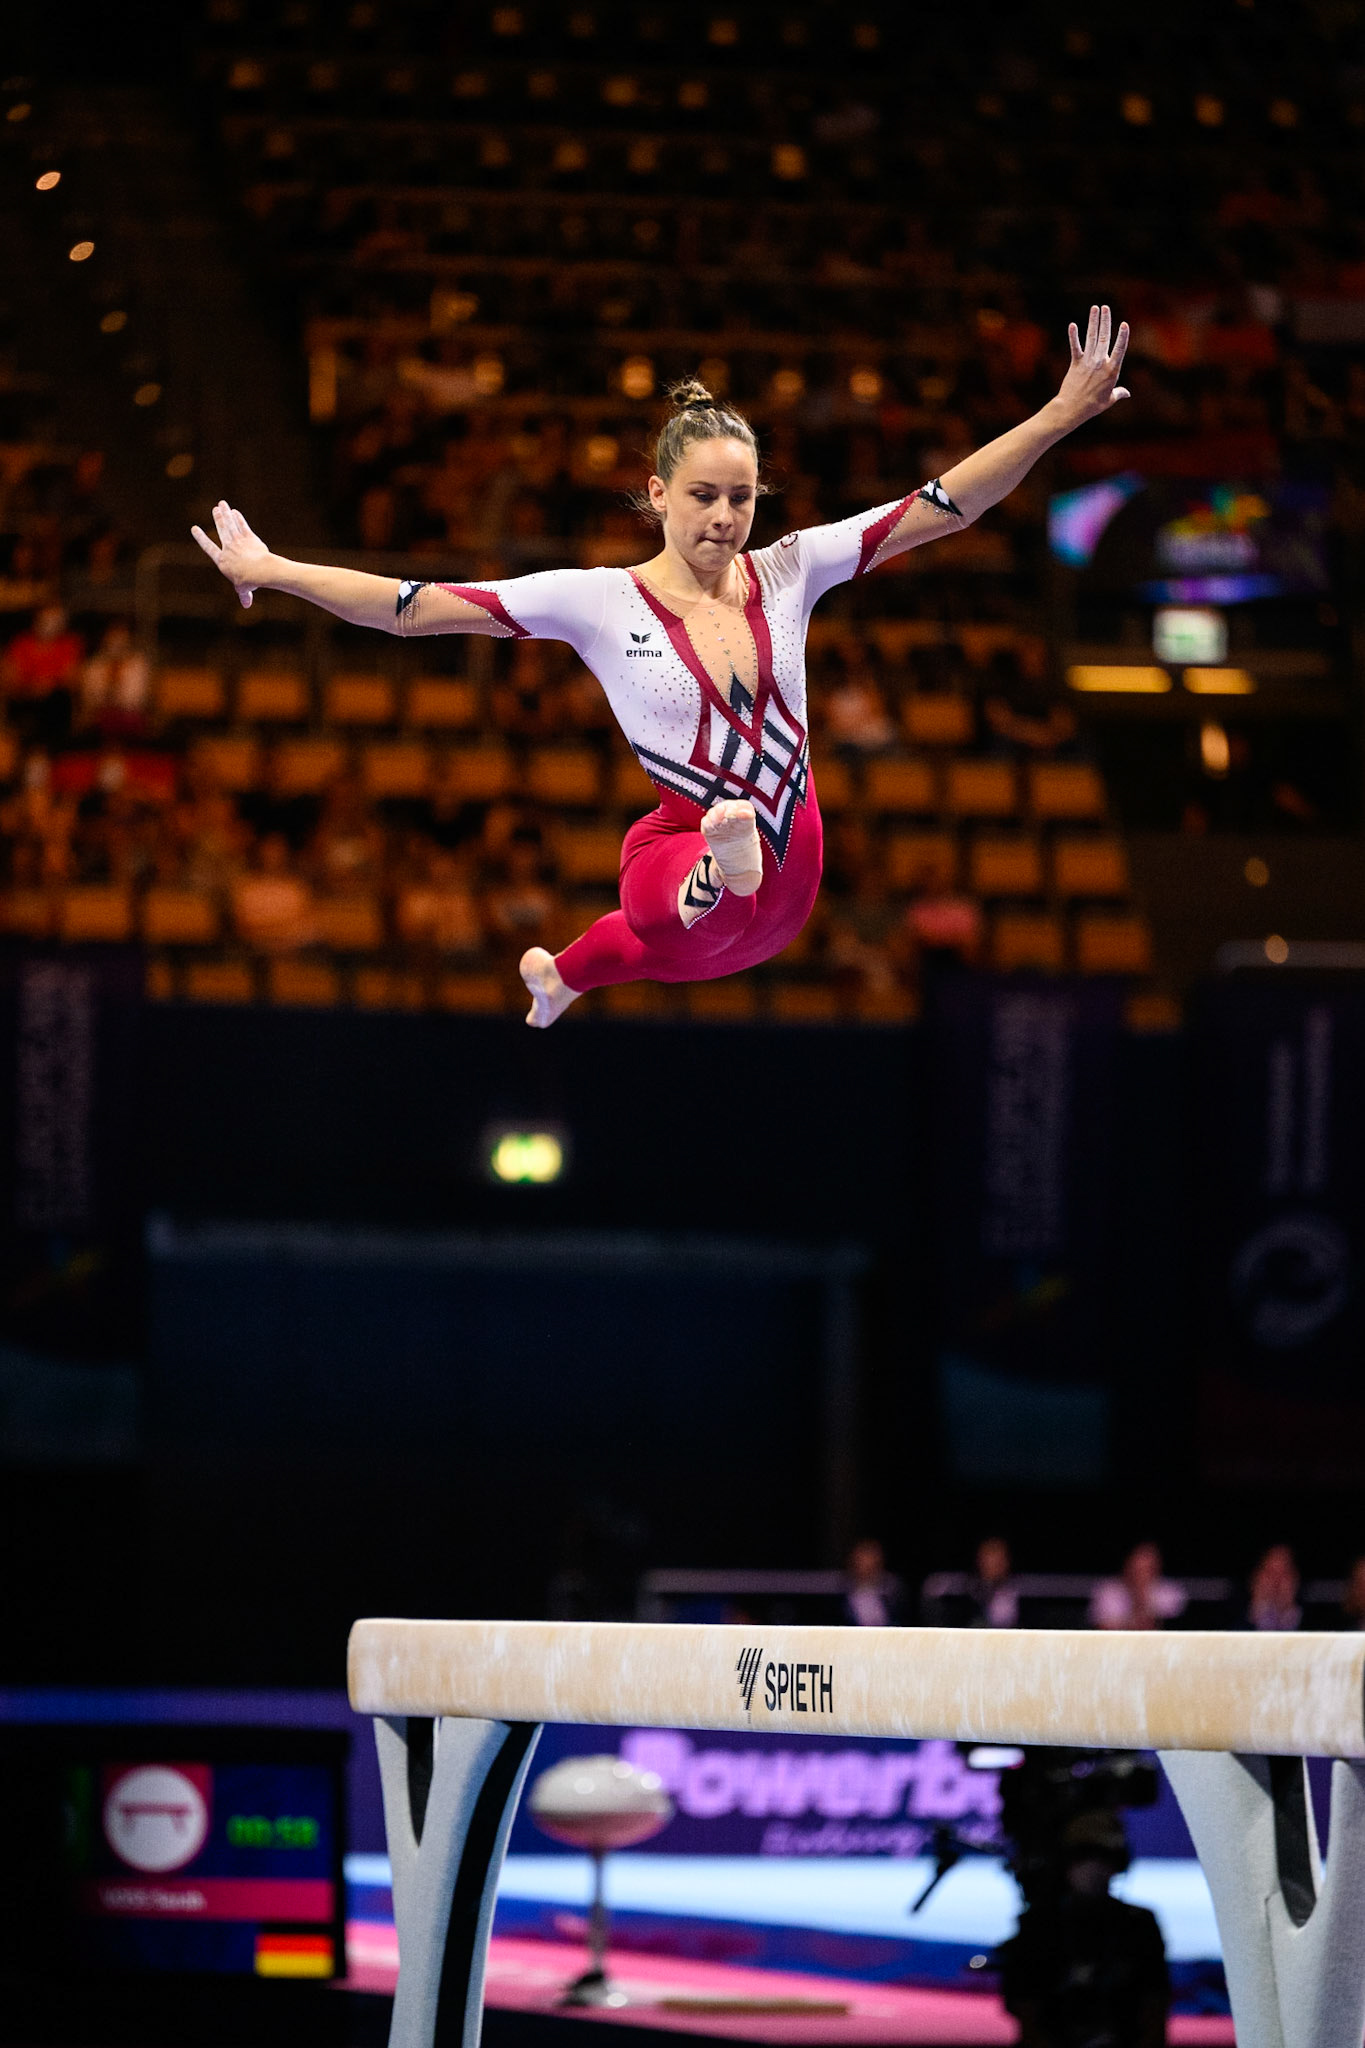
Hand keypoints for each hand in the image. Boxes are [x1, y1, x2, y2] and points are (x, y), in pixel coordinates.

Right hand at [190, 500, 272, 607]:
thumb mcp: (244, 589)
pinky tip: (235, 512)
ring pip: (230, 524)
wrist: (261, 571)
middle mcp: (228, 549)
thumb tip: (247, 605)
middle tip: (215, 508)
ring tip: (222, 504)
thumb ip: (244, 595)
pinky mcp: (250, 538)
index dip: (201, 538)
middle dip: (218, 518)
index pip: (208, 547)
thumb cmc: (250, 581)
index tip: (195, 528)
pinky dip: (239, 519)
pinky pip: (243, 526)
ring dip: (226, 513)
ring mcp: (239, 541)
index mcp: (222, 561)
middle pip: (221, 530)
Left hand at [1054, 304, 1129, 427]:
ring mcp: (1087, 362)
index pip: (1119, 349)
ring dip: (1093, 322)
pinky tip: (1072, 325)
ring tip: (1095, 308)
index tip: (1125, 324)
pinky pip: (1075, 347)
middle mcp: (1100, 363)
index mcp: (1112, 371)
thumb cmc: (1092, 406)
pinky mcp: (1075, 364)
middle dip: (1106, 321)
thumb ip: (1119, 393)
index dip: (1123, 336)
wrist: (1072, 409)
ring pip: (1091, 338)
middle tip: (1106, 307)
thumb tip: (1127, 393)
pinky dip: (1073, 336)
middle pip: (1104, 337)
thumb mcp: (1109, 400)